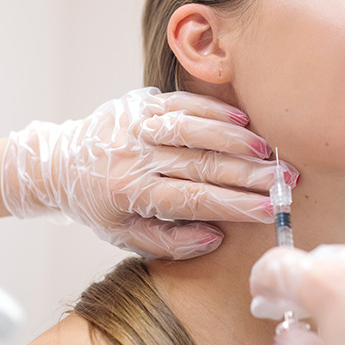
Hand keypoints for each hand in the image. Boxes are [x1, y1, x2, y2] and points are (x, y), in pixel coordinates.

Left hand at [2, 87, 296, 258]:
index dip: (236, 206)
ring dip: (235, 140)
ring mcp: (135, 125)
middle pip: (201, 164)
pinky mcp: (138, 103)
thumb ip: (169, 241)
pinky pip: (181, 103)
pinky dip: (214, 111)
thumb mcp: (124, 236)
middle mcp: (131, 156)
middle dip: (249, 174)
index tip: (271, 211)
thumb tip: (215, 237)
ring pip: (193, 129)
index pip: (194, 199)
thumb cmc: (97, 206)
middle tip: (286, 181)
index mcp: (129, 192)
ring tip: (269, 152)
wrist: (58, 164)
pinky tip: (243, 121)